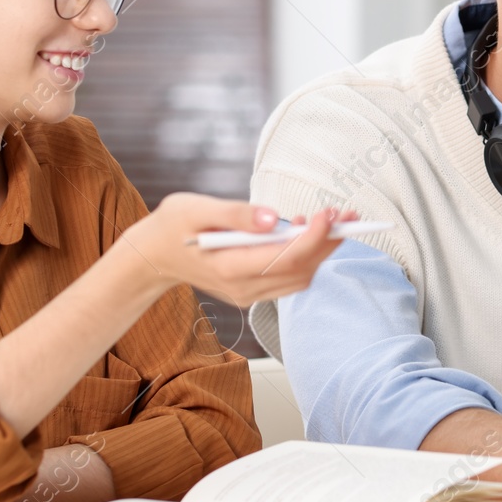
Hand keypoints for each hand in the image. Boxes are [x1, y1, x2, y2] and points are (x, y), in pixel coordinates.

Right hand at [125, 193, 353, 306]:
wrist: (154, 256)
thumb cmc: (173, 226)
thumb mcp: (195, 208)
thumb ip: (235, 214)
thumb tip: (274, 218)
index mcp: (229, 268)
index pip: (286, 258)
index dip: (314, 237)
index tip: (329, 214)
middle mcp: (243, 288)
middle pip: (301, 270)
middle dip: (328, 242)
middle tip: (347, 213)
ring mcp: (249, 293)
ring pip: (300, 277)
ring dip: (322, 250)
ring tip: (333, 218)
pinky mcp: (253, 290)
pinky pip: (290, 278)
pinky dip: (307, 257)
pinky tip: (307, 230)